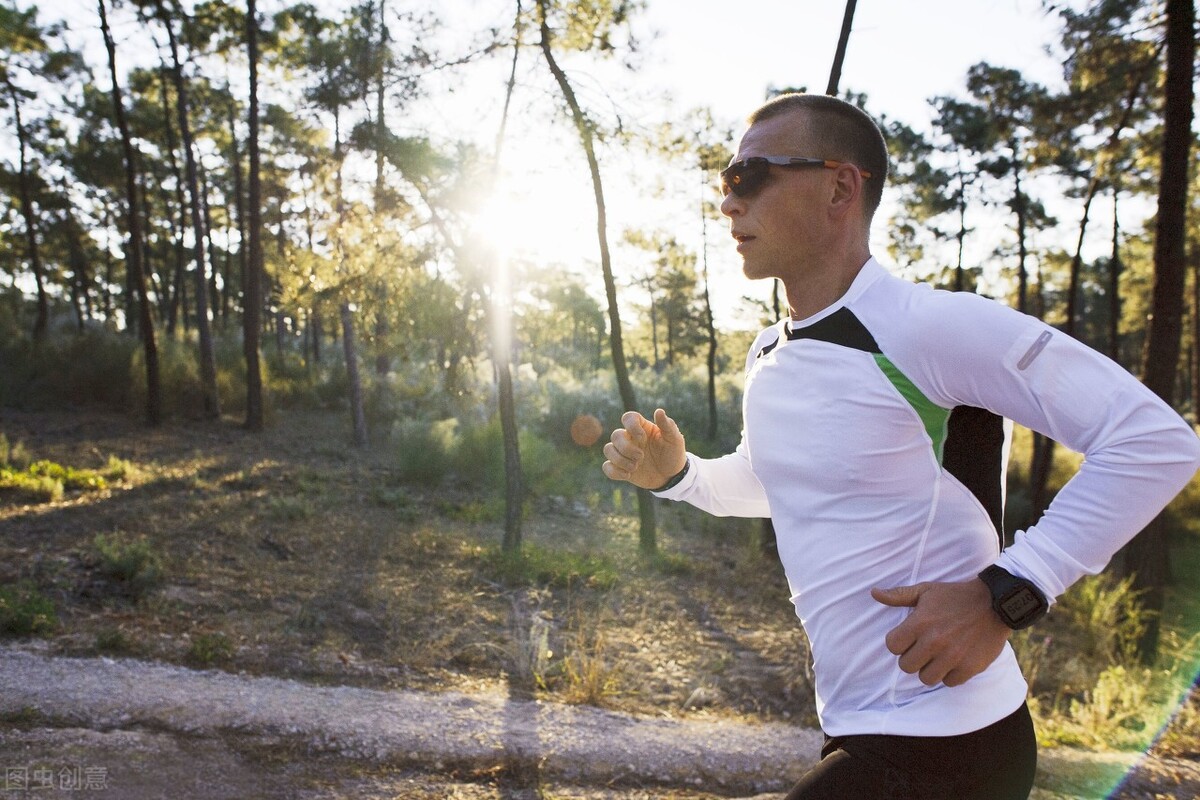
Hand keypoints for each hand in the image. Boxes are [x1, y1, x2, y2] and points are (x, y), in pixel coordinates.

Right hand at [601, 408, 686, 489]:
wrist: (671, 477)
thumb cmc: (673, 454)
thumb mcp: (674, 439)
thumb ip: (667, 425)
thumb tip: (659, 411)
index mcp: (642, 428)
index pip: (628, 418)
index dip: (631, 426)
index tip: (642, 437)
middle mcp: (630, 438)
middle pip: (615, 435)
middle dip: (626, 448)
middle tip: (641, 457)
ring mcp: (623, 453)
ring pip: (608, 450)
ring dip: (619, 460)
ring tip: (635, 467)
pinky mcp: (620, 467)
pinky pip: (607, 467)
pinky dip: (614, 472)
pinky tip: (628, 475)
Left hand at [871, 579, 1010, 687]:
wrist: (995, 603)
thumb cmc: (956, 596)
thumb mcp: (926, 590)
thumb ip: (898, 595)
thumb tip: (874, 593)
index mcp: (920, 623)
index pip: (892, 646)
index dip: (898, 643)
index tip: (908, 638)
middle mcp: (934, 642)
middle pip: (906, 666)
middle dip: (912, 658)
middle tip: (923, 648)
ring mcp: (953, 656)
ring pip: (926, 679)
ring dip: (930, 669)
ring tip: (938, 656)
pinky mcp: (970, 667)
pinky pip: (949, 683)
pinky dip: (950, 675)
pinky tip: (954, 661)